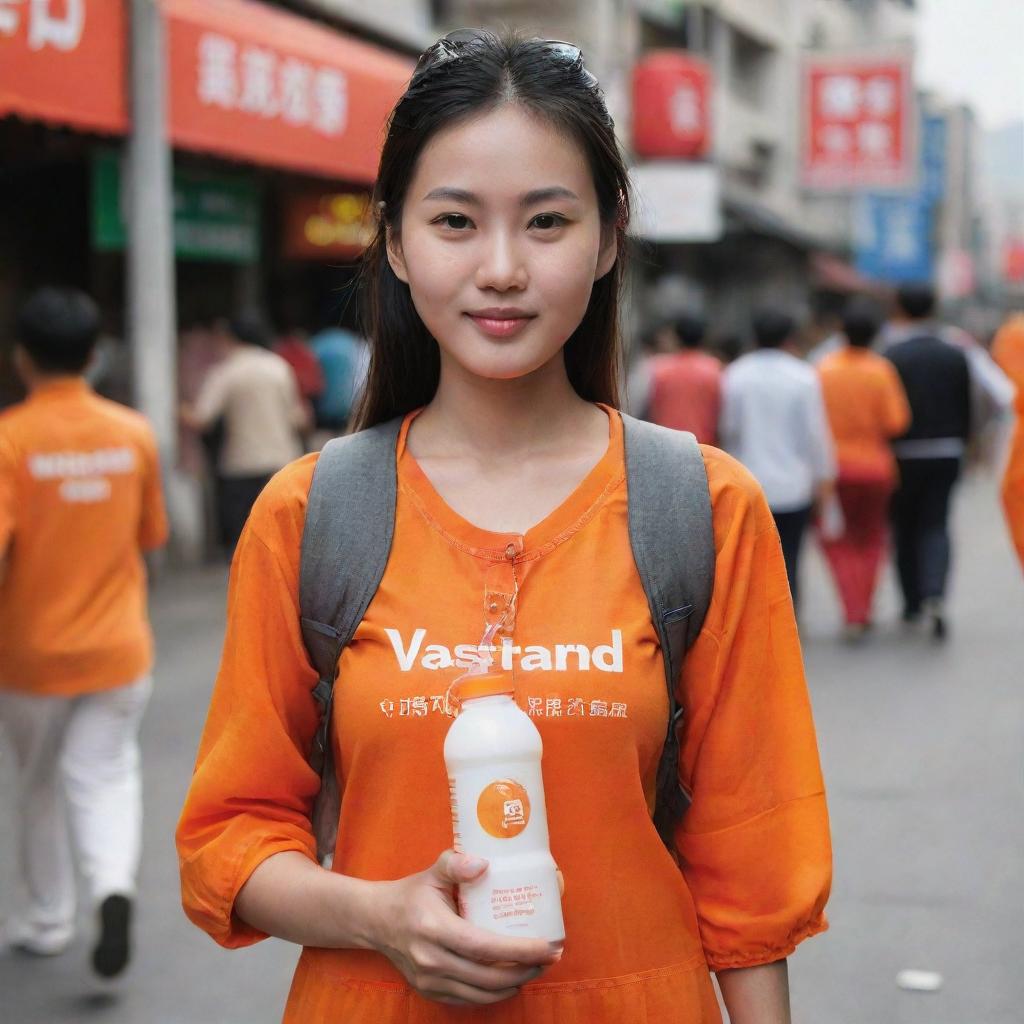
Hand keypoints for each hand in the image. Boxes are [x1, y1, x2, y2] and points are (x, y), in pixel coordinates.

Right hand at [367, 850, 561, 1006]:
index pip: (485, 947)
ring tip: (535, 968)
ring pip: (481, 994)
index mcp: (434, 928)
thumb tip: (484, 863)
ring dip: (514, 985)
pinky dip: (493, 994)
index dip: (520, 950)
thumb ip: (455, 863)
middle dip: (526, 970)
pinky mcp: (429, 991)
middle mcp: (431, 959)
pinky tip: (510, 981)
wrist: (376, 921)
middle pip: (488, 976)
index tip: (548, 946)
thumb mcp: (432, 872)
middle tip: (549, 957)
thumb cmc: (412, 894)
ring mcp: (429, 980)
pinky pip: (469, 1000)